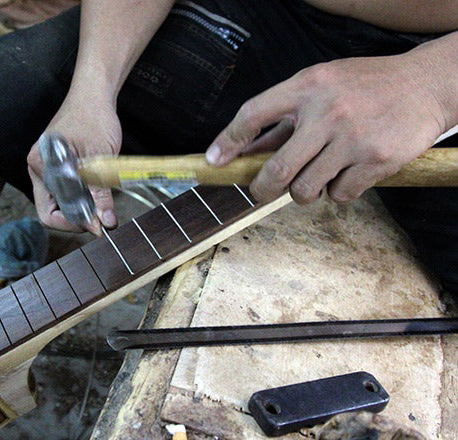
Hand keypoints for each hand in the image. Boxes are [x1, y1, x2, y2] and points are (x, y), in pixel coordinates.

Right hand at [27, 89, 120, 234]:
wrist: (95, 96)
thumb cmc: (94, 118)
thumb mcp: (100, 160)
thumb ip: (100, 194)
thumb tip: (104, 223)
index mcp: (40, 166)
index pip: (48, 213)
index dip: (73, 223)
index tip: (97, 225)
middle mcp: (38, 169)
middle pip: (52, 211)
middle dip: (76, 218)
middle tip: (101, 218)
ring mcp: (47, 169)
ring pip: (60, 204)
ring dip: (81, 208)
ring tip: (101, 204)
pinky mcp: (58, 168)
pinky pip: (66, 192)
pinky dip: (82, 198)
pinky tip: (97, 194)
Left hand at [205, 54, 446, 203]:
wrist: (425, 85)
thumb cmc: (365, 86)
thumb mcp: (321, 86)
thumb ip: (283, 118)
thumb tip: (243, 151)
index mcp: (308, 86)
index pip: (253, 114)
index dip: (228, 140)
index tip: (214, 161)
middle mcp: (328, 111)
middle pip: (278, 169)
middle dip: (261, 189)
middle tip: (260, 191)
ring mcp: (353, 138)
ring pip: (306, 190)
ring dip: (302, 192)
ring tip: (314, 178)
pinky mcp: (376, 161)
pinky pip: (339, 195)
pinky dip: (337, 192)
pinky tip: (346, 174)